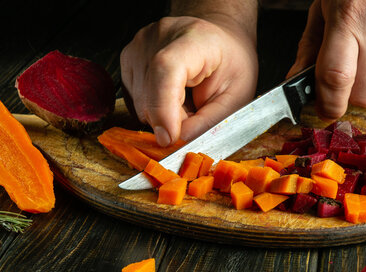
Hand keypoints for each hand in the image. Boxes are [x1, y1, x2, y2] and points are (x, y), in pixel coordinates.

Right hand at [120, 16, 257, 145]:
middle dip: (172, 121)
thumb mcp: (236, 96)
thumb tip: (180, 139)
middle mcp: (157, 37)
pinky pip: (135, 101)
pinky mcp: (128, 60)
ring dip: (164, 116)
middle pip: (150, 95)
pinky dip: (154, 110)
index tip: (170, 138)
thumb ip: (211, 120)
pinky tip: (173, 98)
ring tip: (187, 102)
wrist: (219, 42)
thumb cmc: (232, 66)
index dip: (164, 108)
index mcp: (193, 38)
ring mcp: (138, 47)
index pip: (166, 68)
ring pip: (140, 103)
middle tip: (196, 115)